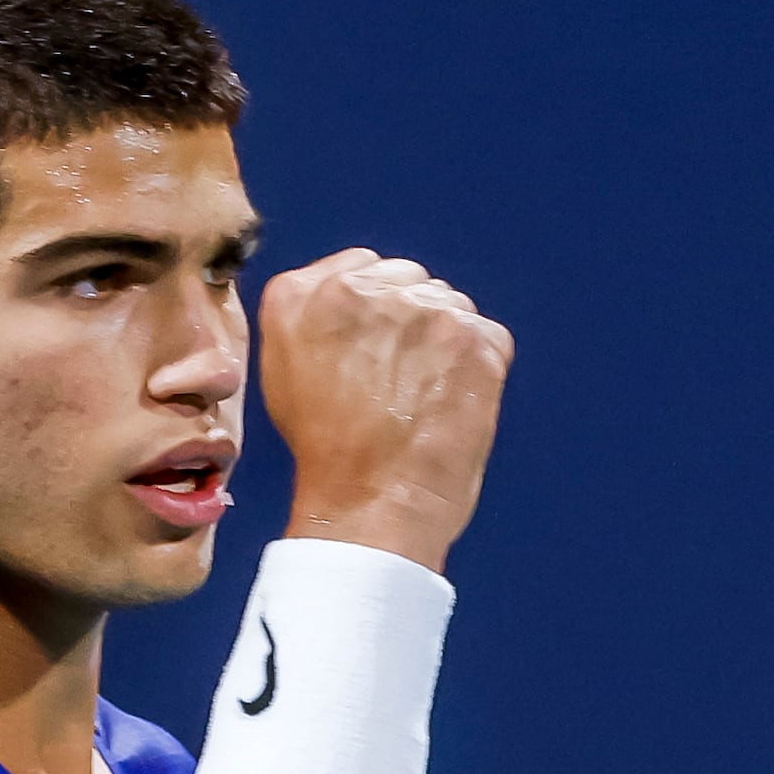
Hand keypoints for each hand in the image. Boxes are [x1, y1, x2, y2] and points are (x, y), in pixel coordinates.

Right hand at [256, 248, 513, 570]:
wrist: (372, 506)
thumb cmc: (328, 454)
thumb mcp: (285, 372)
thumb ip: (315, 319)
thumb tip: (354, 301)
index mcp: (301, 293)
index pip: (363, 268)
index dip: (378, 313)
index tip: (378, 350)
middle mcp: (360, 288)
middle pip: (409, 280)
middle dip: (413, 322)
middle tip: (403, 382)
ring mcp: (421, 309)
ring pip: (450, 305)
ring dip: (447, 342)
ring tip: (426, 400)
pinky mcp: (472, 337)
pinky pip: (488, 335)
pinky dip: (481, 367)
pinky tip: (455, 404)